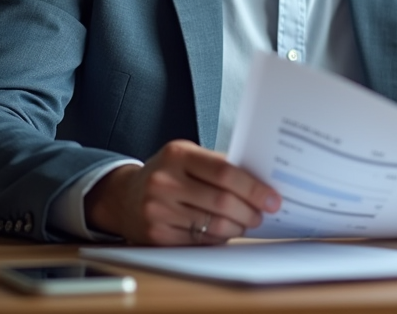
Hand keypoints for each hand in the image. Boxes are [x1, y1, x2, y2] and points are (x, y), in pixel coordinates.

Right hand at [84, 139, 281, 244]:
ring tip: (246, 223)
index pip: (225, 172)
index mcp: (178, 155)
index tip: (272, 198)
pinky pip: (200, 241)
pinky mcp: (156, 235)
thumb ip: (219, 164)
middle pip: (222, 201)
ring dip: (238, 227)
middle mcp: (165, 181)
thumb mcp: (188, 157)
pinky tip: (225, 231)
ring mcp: (158, 210)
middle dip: (250, 211)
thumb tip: (262, 181)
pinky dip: (219, 238)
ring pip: (213, 226)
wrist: (123, 196)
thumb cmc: (167, 173)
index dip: (254, 187)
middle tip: (263, 214)